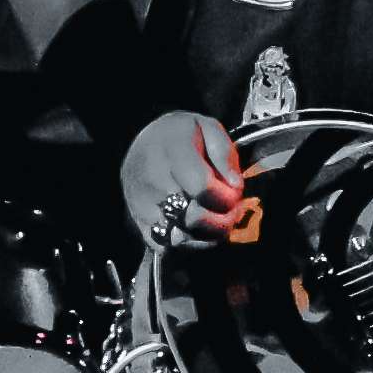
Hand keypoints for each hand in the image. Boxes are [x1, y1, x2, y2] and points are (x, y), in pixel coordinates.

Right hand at [121, 110, 256, 247]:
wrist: (143, 141)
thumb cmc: (181, 134)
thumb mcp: (208, 128)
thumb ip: (225, 155)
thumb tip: (234, 186)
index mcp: (171, 150)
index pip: (202, 188)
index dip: (226, 198)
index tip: (235, 194)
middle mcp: (151, 179)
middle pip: (193, 217)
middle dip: (221, 220)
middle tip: (230, 212)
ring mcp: (140, 203)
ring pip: (180, 236)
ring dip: (206, 234)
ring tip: (215, 220)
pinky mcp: (137, 220)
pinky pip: (164, 245)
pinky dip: (185, 242)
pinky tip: (195, 228)